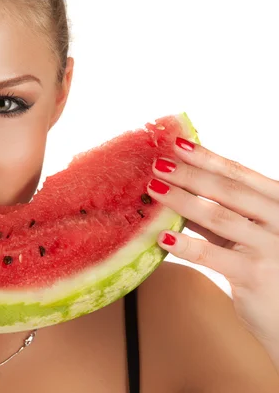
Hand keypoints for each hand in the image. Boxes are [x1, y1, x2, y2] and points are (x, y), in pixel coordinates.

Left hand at [146, 137, 278, 367]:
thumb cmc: (270, 273)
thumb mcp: (249, 237)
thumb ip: (222, 217)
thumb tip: (180, 191)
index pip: (239, 175)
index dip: (207, 158)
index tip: (178, 144)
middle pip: (227, 191)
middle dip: (188, 174)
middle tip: (157, 164)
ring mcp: (270, 247)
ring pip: (218, 217)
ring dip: (181, 201)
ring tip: (153, 189)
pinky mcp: (255, 275)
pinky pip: (212, 255)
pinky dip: (185, 244)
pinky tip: (162, 236)